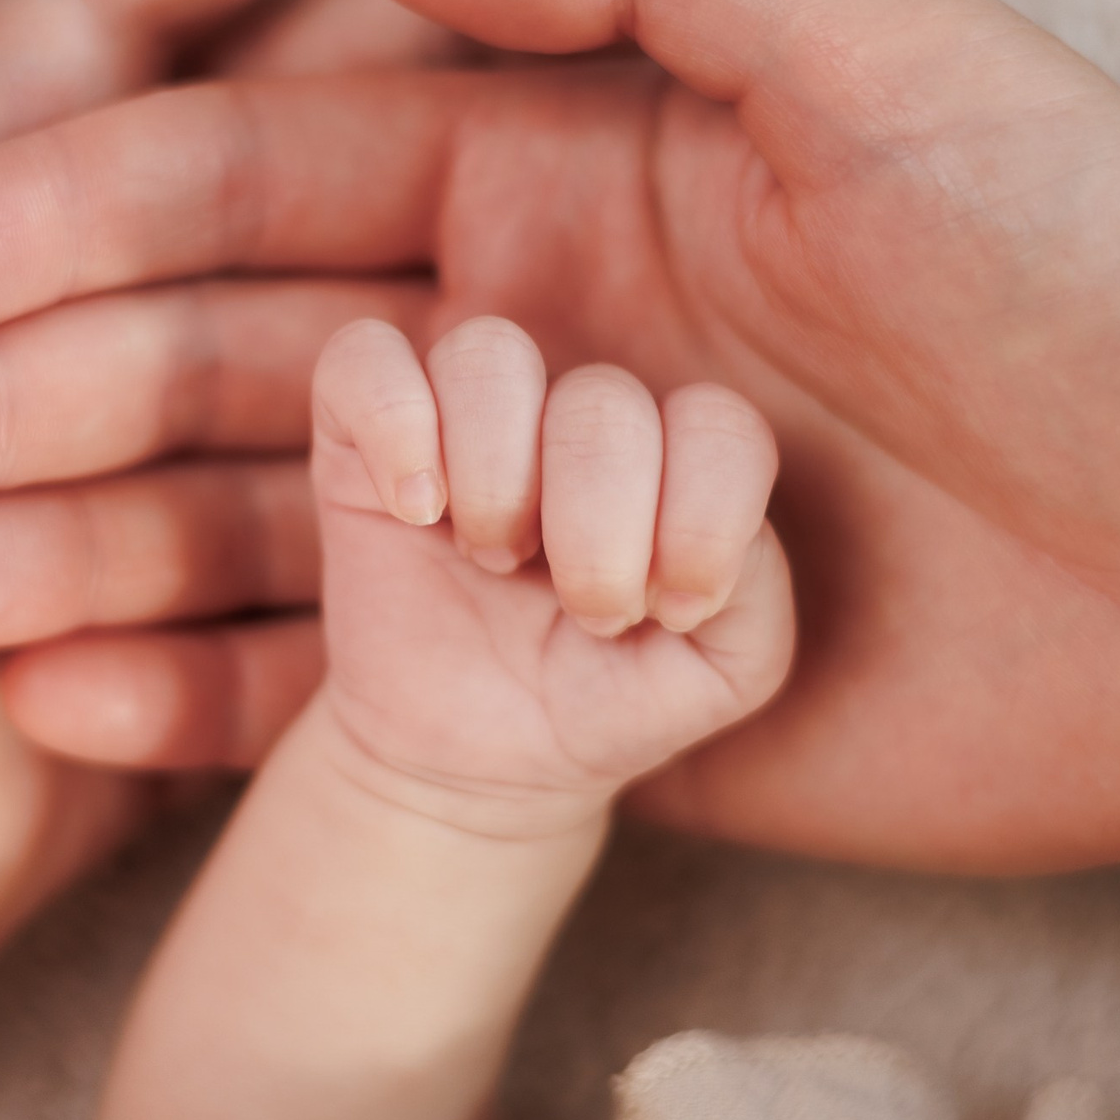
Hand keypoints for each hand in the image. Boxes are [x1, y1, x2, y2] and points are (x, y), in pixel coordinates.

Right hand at [0, 0, 1119, 874]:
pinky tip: (43, 705)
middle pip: (203, 348)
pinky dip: (200, 691)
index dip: (56, 217)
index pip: (247, 161)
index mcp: (553, 150)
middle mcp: (508, 313)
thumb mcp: (902, 59)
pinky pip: (341, 673)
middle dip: (1, 399)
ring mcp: (519, 498)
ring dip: (54, 550)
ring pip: (241, 517)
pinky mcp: (559, 667)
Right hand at [308, 317, 788, 834]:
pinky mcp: (363, 432)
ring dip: (496, 478)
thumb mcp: (722, 672)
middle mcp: (576, 417)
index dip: (699, 524)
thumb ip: (756, 596)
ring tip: (490, 558)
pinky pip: (365, 359)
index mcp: (673, 455)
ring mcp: (469, 415)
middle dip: (594, 532)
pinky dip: (394, 425)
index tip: (664, 614)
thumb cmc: (606, 699)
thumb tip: (686, 536)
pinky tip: (415, 512)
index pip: (717, 425)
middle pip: (603, 400)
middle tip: (575, 608)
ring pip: (489, 354)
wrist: (478, 764)